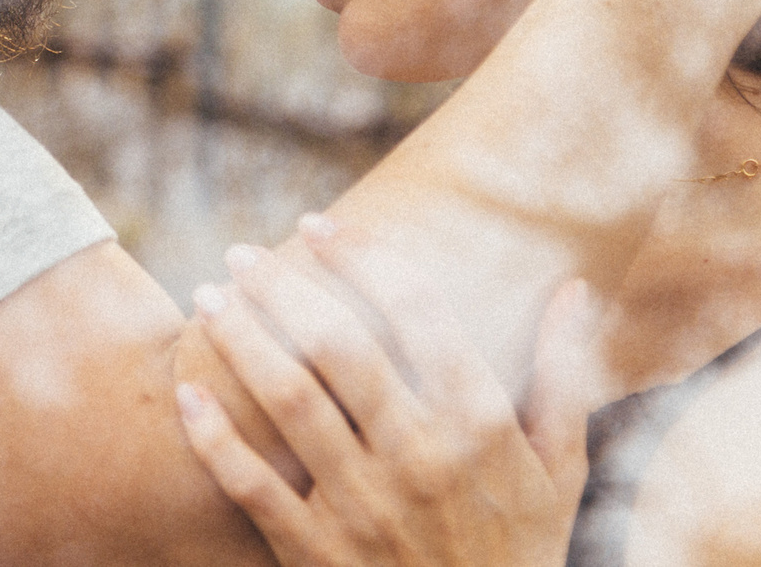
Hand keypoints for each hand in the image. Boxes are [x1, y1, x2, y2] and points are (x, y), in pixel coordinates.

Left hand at [176, 220, 595, 566]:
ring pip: (289, 401)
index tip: (319, 226)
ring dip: (242, 340)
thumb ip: (565, 376)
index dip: (362, 256)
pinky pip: (255, 488)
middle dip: (284, 287)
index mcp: (479, 421)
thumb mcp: (563, 469)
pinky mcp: (318, 554)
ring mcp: (365, 506)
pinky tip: (185, 393)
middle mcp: (420, 455)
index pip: (415, 309)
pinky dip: (214, 440)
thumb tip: (574, 290)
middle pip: (338, 344)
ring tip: (210, 298)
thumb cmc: (525, 552)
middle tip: (244, 253)